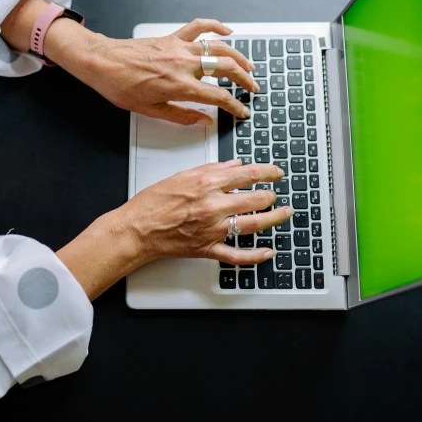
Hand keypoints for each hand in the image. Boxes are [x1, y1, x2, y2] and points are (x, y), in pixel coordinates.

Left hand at [47, 18, 259, 124]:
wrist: (102, 62)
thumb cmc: (120, 86)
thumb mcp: (151, 111)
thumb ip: (182, 116)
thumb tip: (203, 121)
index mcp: (180, 87)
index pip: (219, 97)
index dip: (235, 106)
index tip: (242, 111)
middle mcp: (184, 65)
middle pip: (227, 69)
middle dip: (245, 80)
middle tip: (252, 89)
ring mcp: (179, 48)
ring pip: (219, 49)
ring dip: (238, 57)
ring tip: (248, 66)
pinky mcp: (172, 37)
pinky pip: (199, 27)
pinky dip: (216, 27)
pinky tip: (227, 32)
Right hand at [57, 160, 292, 299]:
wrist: (136, 230)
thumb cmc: (152, 204)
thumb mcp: (181, 176)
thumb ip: (211, 169)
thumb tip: (234, 165)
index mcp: (206, 184)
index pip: (248, 174)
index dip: (268, 172)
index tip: (276, 172)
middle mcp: (213, 206)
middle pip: (256, 198)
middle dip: (271, 194)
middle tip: (276, 193)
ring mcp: (213, 229)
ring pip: (253, 224)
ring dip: (274, 218)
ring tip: (284, 213)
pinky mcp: (208, 248)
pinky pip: (237, 255)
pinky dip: (256, 256)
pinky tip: (268, 251)